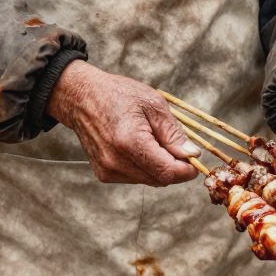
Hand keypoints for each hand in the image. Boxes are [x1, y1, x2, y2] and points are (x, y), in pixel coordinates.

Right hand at [48, 60, 198, 185]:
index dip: (186, 170)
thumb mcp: (153, 104)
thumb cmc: (118, 95)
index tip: (195, 160)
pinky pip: (135, 178)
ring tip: (151, 140)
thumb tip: (192, 155)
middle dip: (174, 167)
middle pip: (160, 179)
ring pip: (149, 180)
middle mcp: (116, 161)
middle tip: (176, 145)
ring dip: (158, 166)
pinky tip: (137, 147)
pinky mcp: (103, 174)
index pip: (167, 172)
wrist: (81, 98)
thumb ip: (173, 133)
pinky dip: (143, 167)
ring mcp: (107, 170)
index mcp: (130, 142)